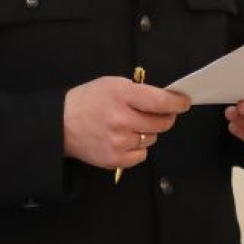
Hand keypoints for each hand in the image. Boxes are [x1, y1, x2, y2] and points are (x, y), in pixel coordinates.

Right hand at [63, 76, 190, 170]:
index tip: (183, 103)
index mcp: (122, 96)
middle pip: (162, 123)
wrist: (60, 124)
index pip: (161, 102)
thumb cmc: (89, 101)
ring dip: (147, 132)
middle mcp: (122, 119)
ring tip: (129, 125)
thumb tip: (167, 100)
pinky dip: (137, 147)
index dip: (177, 103)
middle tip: (156, 114)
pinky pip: (142, 154)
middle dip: (164, 117)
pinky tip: (123, 139)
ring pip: (153, 138)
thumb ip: (139, 91)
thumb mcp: (112, 84)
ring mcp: (119, 141)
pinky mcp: (116, 159)